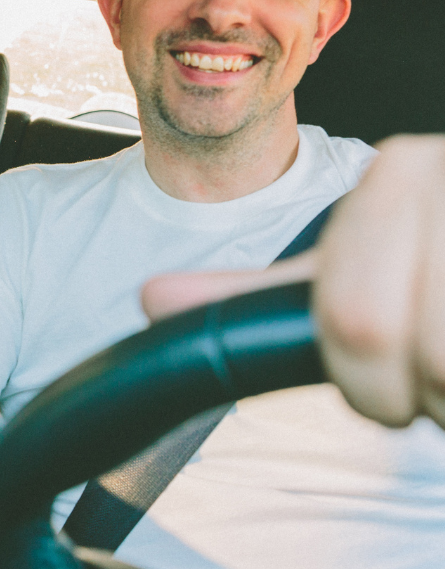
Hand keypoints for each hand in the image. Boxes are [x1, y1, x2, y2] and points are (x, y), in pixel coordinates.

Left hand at [141, 136, 444, 430]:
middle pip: (385, 335)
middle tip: (430, 387)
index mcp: (401, 174)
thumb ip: (252, 296)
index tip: (387, 391)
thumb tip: (152, 298)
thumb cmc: (429, 271)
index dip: (367, 384)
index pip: (350, 318)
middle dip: (413, 394)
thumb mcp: (342, 274)